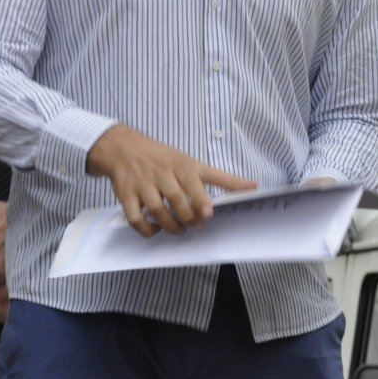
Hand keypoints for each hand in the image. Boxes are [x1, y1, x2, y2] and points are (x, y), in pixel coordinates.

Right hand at [86, 125, 257, 236]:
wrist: (125, 148)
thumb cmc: (164, 158)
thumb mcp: (194, 163)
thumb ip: (222, 178)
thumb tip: (253, 187)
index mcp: (181, 165)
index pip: (192, 183)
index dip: (200, 201)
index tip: (207, 213)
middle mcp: (161, 174)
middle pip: (175, 200)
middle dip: (187, 217)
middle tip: (194, 225)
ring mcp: (142, 185)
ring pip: (157, 210)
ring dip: (171, 226)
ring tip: (180, 229)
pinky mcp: (126, 195)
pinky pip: (135, 218)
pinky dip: (147, 230)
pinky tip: (157, 229)